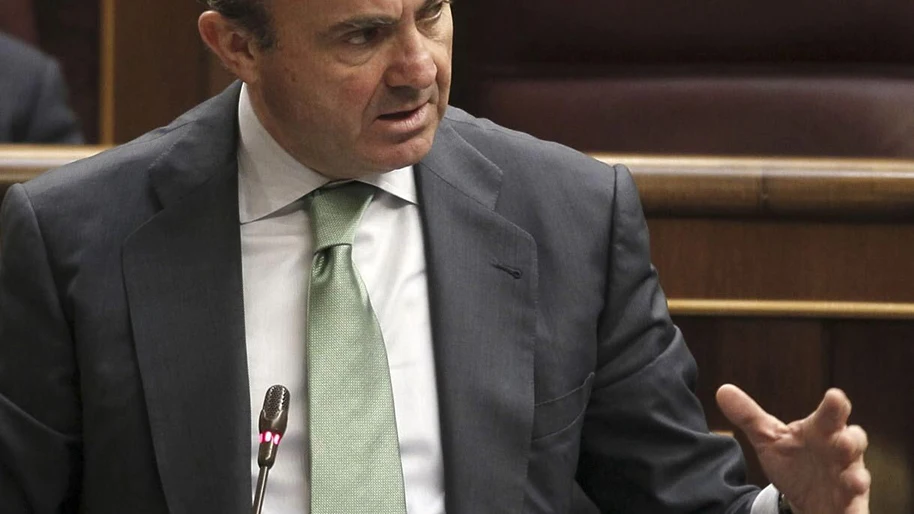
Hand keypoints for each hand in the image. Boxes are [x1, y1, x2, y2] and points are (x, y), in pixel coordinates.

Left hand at [716, 385, 869, 513]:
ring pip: (858, 476)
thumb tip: (722, 390)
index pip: (829, 416)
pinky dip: (854, 513)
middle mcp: (840, 453)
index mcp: (821, 432)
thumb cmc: (794, 460)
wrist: (806, 497)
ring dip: (857, 478)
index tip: (835, 396)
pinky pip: (855, 510)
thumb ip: (749, 416)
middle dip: (850, 440)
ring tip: (854, 481)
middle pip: (851, 442)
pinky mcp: (849, 506)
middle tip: (843, 439)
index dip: (834, 406)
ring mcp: (847, 480)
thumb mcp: (769, 439)